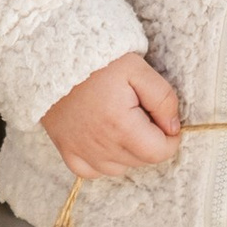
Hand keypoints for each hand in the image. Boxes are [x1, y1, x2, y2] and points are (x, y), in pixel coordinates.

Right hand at [42, 55, 182, 182]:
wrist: (53, 55)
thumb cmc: (97, 60)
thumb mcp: (138, 69)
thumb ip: (163, 99)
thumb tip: (173, 128)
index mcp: (121, 126)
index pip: (159, 152)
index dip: (170, 137)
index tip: (164, 118)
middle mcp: (100, 145)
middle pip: (141, 161)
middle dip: (150, 141)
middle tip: (141, 113)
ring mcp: (80, 150)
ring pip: (119, 168)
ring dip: (128, 153)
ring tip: (123, 124)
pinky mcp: (65, 149)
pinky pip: (91, 172)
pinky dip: (102, 162)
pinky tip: (104, 141)